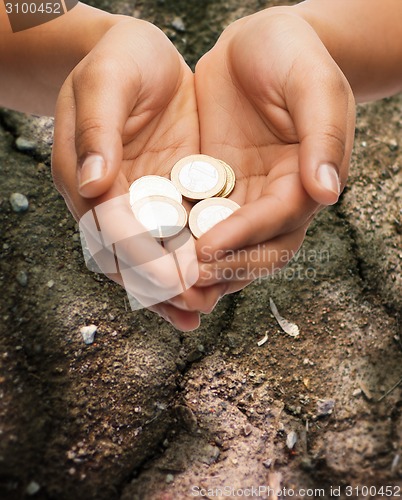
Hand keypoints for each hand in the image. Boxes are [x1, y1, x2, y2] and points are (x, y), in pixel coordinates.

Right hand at [52, 19, 224, 330]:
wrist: (140, 56)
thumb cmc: (117, 61)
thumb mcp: (104, 82)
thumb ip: (97, 130)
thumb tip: (92, 184)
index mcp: (87, 178)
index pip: (111, 227)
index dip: (139, 257)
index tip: (169, 282)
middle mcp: (113, 199)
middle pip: (131, 252)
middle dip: (162, 283)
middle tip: (193, 307)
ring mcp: (143, 201)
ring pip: (157, 252)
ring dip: (178, 284)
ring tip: (202, 309)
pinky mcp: (170, 194)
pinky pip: (181, 233)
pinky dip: (195, 259)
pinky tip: (214, 281)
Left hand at [194, 8, 354, 289]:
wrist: (255, 44)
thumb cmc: (290, 54)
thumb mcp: (313, 85)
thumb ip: (323, 136)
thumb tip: (326, 193)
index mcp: (306, 178)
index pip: (280, 218)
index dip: (246, 235)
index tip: (209, 247)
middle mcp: (276, 196)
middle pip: (259, 248)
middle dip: (226, 267)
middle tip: (187, 280)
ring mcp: (243, 196)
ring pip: (228, 245)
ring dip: (202, 269)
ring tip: (168, 281)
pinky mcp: (213, 189)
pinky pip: (198, 221)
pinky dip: (181, 242)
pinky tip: (155, 252)